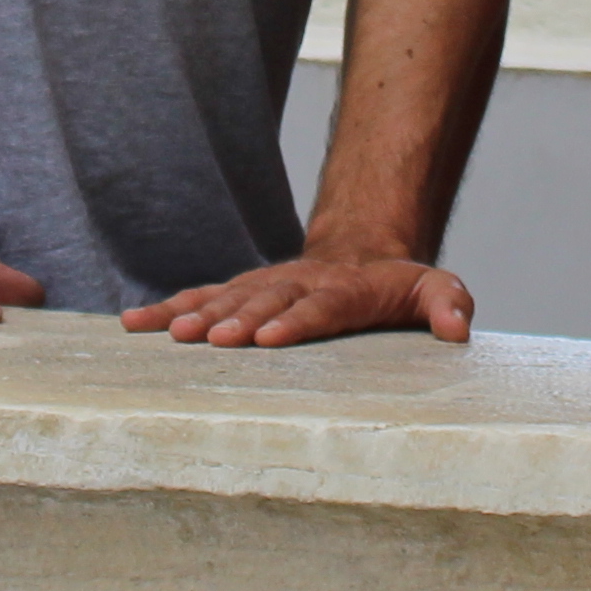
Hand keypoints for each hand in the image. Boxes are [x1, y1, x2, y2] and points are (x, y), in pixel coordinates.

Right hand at [124, 251, 471, 347]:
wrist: (362, 251)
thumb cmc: (398, 285)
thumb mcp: (436, 287)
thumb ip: (448, 303)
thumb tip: (456, 329)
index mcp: (344, 291)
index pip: (319, 308)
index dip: (294, 322)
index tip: (267, 339)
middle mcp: (298, 285)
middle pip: (265, 302)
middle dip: (237, 320)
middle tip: (209, 340)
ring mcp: (266, 286)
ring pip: (226, 296)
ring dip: (196, 313)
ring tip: (167, 333)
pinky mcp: (241, 291)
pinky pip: (201, 296)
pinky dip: (168, 307)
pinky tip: (135, 324)